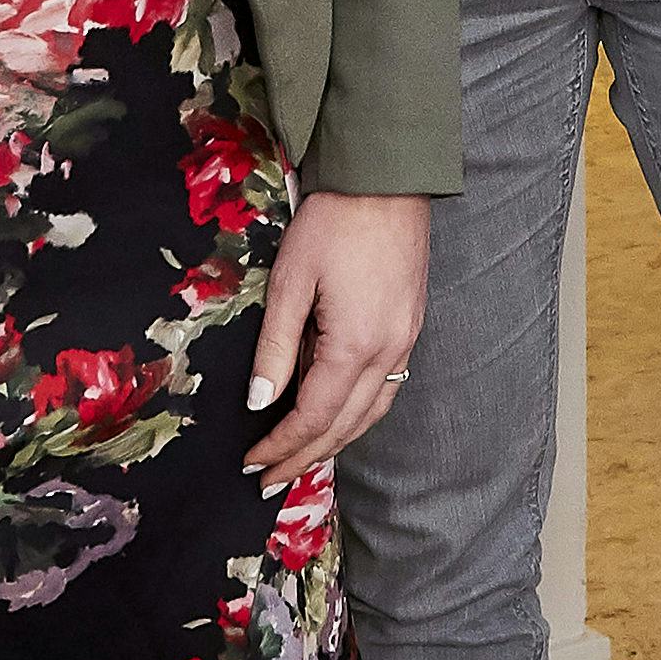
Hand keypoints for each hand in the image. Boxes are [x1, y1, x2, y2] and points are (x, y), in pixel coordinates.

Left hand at [244, 190, 431, 476]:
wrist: (388, 179)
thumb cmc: (333, 221)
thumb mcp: (291, 281)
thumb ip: (276, 347)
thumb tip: (260, 402)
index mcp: (356, 344)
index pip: (313, 416)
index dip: (281, 446)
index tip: (251, 465)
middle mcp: (388, 351)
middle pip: (345, 425)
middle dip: (304, 457)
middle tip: (267, 480)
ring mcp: (406, 340)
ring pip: (371, 412)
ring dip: (334, 442)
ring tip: (299, 460)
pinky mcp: (410, 326)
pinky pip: (386, 388)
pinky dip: (358, 414)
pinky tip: (338, 417)